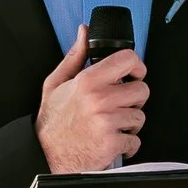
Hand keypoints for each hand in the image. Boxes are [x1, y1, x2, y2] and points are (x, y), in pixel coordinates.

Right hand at [36, 28, 149, 172]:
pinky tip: (111, 141)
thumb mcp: (56, 83)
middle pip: (141, 90)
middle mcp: (99, 99)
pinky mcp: (112, 143)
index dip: (137, 66)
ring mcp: (107, 121)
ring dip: (130, 124)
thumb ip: (75, 56)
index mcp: (88, 81)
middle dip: (134, 99)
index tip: (134, 74)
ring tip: (112, 126)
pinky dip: (127, 145)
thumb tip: (84, 32)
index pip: (127, 60)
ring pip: (140, 117)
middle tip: (120, 105)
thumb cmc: (53, 121)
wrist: (45, 155)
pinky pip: (135, 140)